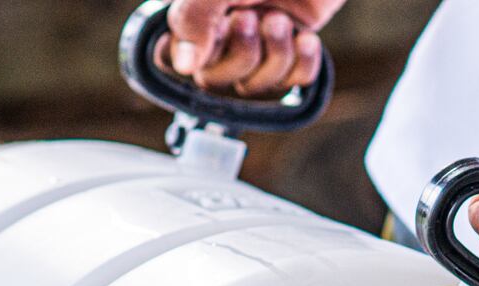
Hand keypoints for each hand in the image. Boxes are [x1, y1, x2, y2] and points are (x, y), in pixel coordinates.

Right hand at [162, 0, 340, 96]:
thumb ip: (193, 17)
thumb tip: (184, 67)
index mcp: (196, 6)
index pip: (171, 55)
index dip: (190, 57)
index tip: (213, 35)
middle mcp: (222, 25)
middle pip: (214, 79)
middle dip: (240, 54)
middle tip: (253, 16)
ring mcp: (259, 36)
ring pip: (254, 84)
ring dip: (273, 56)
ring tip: (282, 19)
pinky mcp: (293, 42)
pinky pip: (293, 82)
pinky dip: (302, 64)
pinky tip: (306, 38)